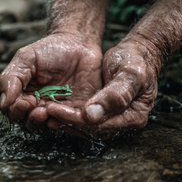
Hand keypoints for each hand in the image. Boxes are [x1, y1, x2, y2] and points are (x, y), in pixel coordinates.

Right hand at [0, 33, 102, 129]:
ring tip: (49, 110)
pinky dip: (68, 120)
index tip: (27, 101)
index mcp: (25, 96)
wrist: (79, 43)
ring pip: (51, 126)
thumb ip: (11, 78)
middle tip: (39, 109)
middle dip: (32, 120)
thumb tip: (5, 102)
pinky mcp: (79, 110)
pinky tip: (65, 110)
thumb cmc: (50, 49)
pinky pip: (73, 122)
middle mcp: (41, 106)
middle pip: (31, 124)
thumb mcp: (26, 58)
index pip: (15, 113)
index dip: (18, 111)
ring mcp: (60, 110)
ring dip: (48, 122)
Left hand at [47, 37, 161, 134]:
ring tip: (41, 111)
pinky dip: (66, 113)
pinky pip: (82, 117)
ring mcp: (112, 118)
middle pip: (89, 129)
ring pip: (83, 125)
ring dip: (62, 119)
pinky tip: (51, 107)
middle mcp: (122, 122)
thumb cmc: (138, 61)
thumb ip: (115, 95)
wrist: (140, 52)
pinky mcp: (102, 111)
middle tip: (42, 111)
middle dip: (65, 121)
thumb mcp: (131, 74)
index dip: (75, 119)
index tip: (54, 109)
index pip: (99, 125)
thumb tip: (93, 115)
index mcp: (133, 117)